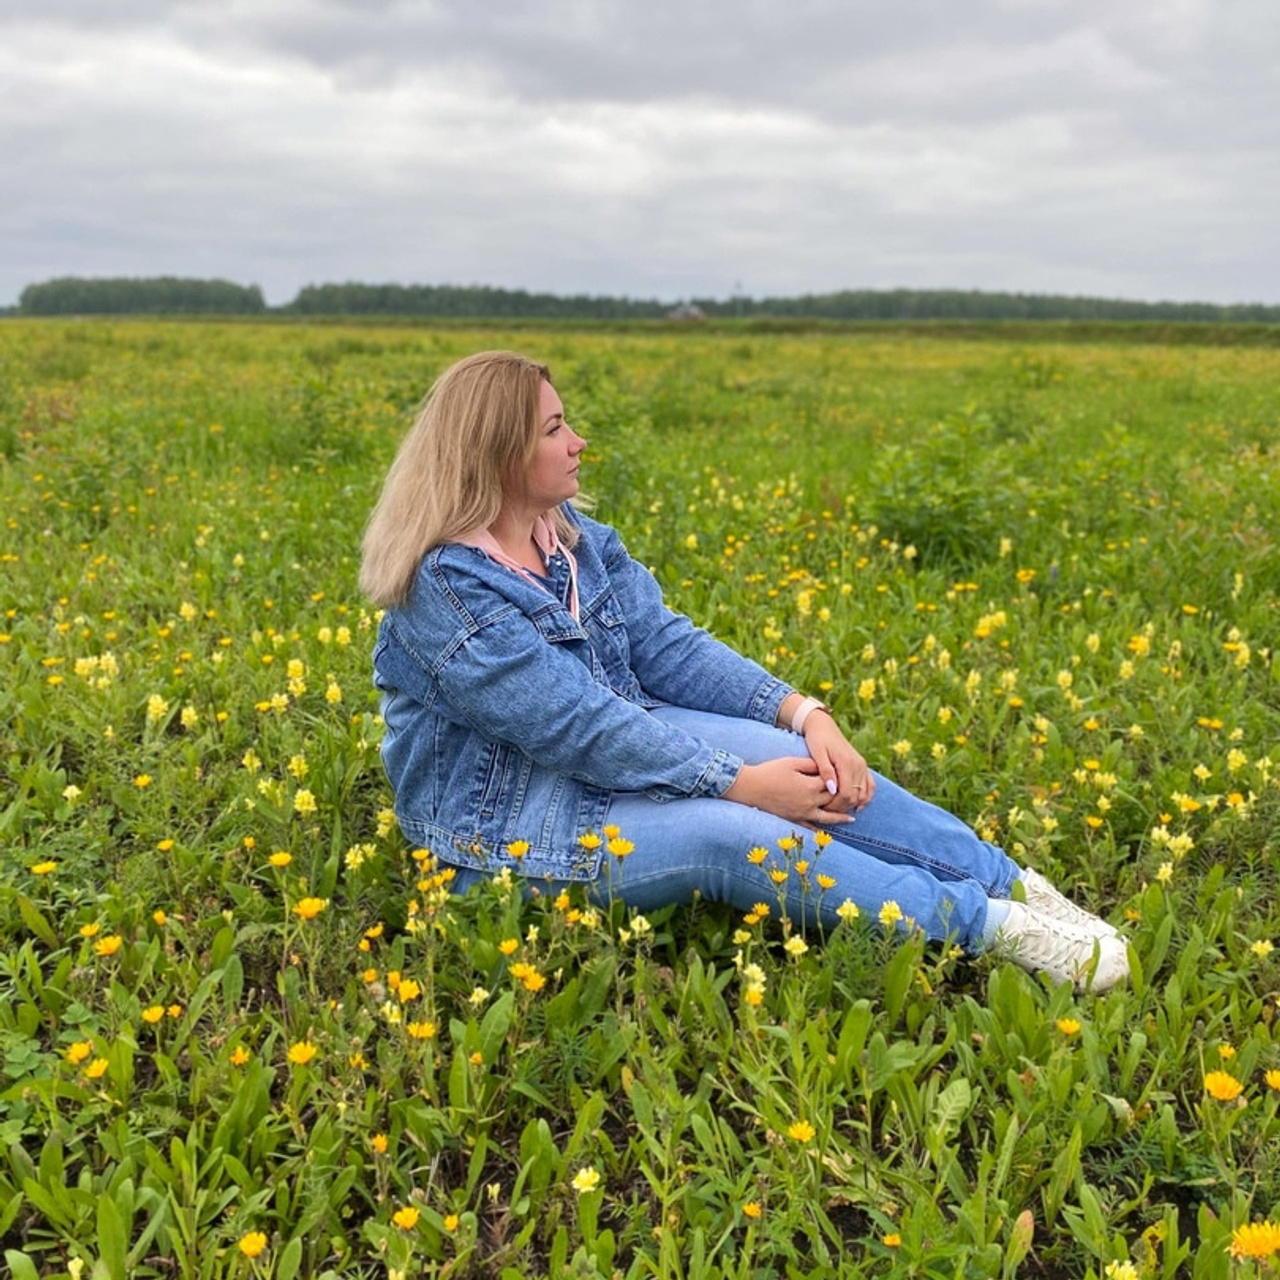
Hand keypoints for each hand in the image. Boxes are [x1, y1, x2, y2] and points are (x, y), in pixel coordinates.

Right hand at [723, 756, 852, 825]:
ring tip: (851, 819)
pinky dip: (822, 828)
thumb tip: (825, 766)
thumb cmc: (770, 771)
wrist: (750, 787)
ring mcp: (802, 813)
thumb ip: (811, 764)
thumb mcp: (791, 762)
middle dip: (843, 797)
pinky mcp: (794, 819)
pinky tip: (829, 829)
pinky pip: (811, 826)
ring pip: (827, 817)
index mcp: (810, 786)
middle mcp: (809, 802)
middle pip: (832, 800)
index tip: (842, 772)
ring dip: (840, 818)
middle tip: (855, 795)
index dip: (836, 777)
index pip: (831, 782)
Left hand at [801, 712, 875, 812]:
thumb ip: (825, 771)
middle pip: (855, 795)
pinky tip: (857, 807)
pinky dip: (866, 797)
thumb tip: (832, 790)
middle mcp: (858, 765)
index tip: (823, 808)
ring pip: (864, 793)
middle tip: (827, 810)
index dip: (836, 804)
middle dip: (842, 806)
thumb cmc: (817, 739)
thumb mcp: (817, 753)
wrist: (823, 725)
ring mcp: (862, 765)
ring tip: (837, 809)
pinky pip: (870, 785)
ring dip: (852, 804)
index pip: (847, 793)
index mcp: (847, 763)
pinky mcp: (862, 766)